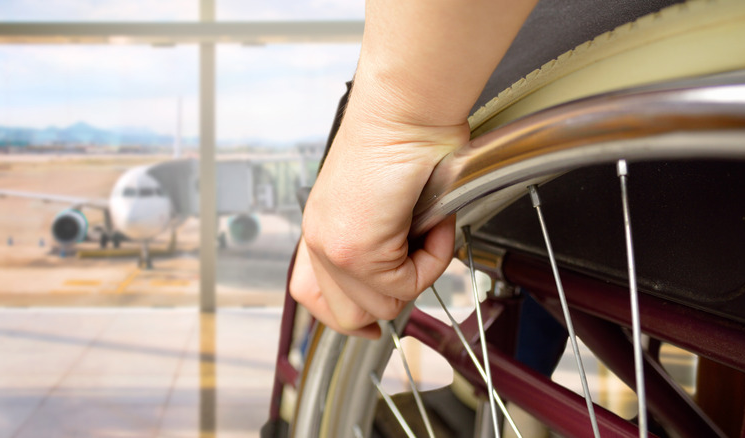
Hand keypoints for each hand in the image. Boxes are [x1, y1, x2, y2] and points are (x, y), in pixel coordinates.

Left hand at [290, 96, 460, 337]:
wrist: (405, 108)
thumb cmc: (403, 138)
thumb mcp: (382, 201)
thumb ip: (381, 240)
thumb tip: (402, 274)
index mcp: (322, 228)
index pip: (310, 294)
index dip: (344, 317)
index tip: (368, 326)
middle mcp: (319, 239)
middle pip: (347, 316)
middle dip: (391, 299)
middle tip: (418, 264)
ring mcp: (333, 247)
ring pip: (384, 305)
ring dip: (420, 272)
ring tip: (429, 228)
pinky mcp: (356, 249)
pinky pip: (408, 284)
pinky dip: (434, 258)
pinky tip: (434, 221)